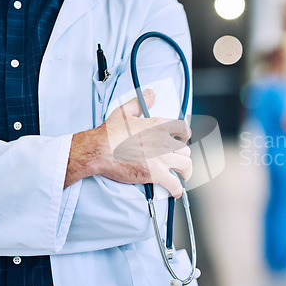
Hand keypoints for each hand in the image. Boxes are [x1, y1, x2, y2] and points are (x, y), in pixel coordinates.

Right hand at [65, 89, 191, 197]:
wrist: (100, 150)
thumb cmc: (109, 133)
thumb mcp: (125, 112)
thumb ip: (140, 102)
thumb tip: (150, 93)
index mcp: (159, 125)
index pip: (183, 129)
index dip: (184, 137)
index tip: (181, 141)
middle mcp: (164, 141)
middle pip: (185, 150)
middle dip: (183, 156)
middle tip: (179, 161)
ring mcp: (162, 158)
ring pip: (185, 166)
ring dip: (185, 172)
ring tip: (182, 176)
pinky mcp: (156, 174)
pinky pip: (175, 183)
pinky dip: (177, 189)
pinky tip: (175, 192)